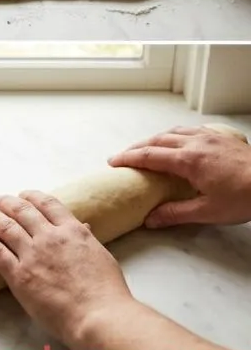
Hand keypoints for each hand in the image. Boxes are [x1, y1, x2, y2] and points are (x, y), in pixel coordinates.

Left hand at [0, 191, 133, 345]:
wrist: (99, 316)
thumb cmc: (107, 293)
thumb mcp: (101, 257)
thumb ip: (87, 240)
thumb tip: (83, 227)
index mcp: (73, 231)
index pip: (48, 204)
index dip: (32, 197)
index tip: (22, 195)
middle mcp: (50, 237)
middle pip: (22, 211)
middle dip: (6, 202)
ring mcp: (32, 255)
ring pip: (5, 226)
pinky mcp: (19, 275)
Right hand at [109, 126, 250, 226]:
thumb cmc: (244, 198)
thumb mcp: (208, 212)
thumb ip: (176, 214)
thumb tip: (150, 220)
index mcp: (187, 160)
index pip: (149, 155)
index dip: (128, 158)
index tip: (113, 161)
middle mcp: (194, 143)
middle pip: (157, 140)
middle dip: (137, 147)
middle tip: (124, 156)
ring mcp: (209, 137)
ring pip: (173, 131)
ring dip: (156, 138)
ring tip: (148, 147)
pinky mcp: (222, 137)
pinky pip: (191, 130)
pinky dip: (177, 134)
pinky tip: (180, 140)